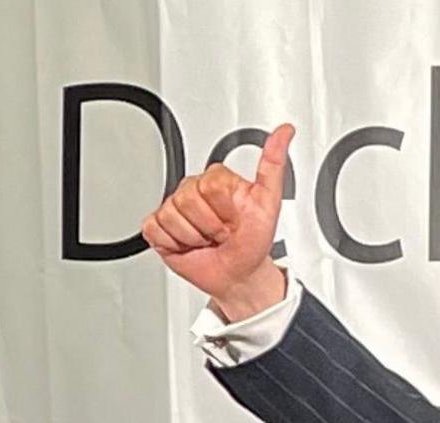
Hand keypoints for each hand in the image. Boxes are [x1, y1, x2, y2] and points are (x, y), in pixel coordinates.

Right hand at [141, 123, 295, 320]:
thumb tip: (285, 131)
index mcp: (217, 180)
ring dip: (195, 237)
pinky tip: (189, 244)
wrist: (238, 274)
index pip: (209, 184)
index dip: (224, 209)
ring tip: (208, 239)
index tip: (235, 219)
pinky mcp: (158, 227)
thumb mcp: (269, 203)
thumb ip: (273, 165)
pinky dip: (174, 243)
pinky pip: (154, 229)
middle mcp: (193, 190)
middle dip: (210, 225)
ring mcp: (174, 207)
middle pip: (187, 200)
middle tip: (222, 233)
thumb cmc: (253, 241)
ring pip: (171, 216)